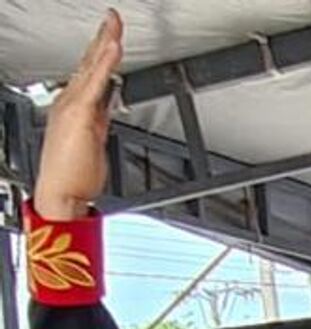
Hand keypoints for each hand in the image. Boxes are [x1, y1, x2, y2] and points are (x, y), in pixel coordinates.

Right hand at [35, 11, 121, 220]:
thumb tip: (106, 111)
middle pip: (89, 63)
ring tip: (114, 24)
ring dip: (104, 44)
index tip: (111, 36)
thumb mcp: (93, 141)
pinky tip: (113, 47)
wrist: (60, 192)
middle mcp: (70, 100)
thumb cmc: (74, 174)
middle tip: (113, 18)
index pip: (89, 72)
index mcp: (74, 106)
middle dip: (102, 38)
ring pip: (91, 67)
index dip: (100, 52)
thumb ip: (99, 122)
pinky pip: (96, 81)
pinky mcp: (80, 113)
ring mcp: (73, 104)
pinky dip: (105, 62)